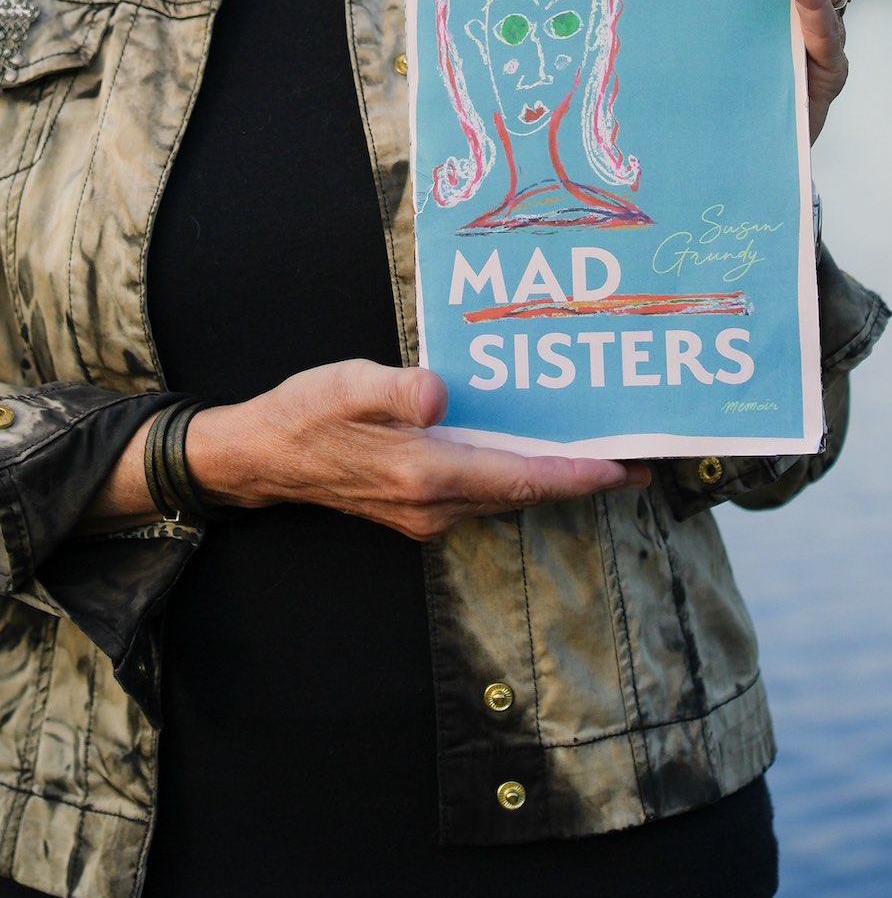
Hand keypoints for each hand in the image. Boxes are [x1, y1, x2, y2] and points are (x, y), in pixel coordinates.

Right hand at [188, 359, 648, 540]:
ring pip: (505, 496)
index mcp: (425, 473)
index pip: (521, 478)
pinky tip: (526, 451)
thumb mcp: (345, 384)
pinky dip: (514, 476)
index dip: (578, 475)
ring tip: (595, 455)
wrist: (262, 458)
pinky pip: (482, 493)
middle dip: (580, 478)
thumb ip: (397, 389)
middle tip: (635, 461)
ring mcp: (426, 513)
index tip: (626, 469)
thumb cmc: (304, 414)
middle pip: (525, 493)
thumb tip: (442, 394)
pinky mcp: (416, 508)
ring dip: (551, 479)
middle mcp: (434, 504)